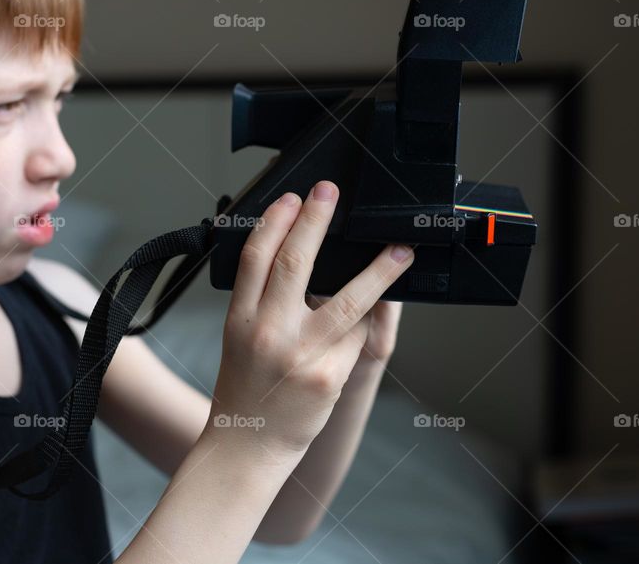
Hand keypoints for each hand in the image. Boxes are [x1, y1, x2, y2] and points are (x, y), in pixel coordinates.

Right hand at [210, 180, 413, 456]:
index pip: (256, 257)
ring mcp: (300, 353)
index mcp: (239, 318)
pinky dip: (367, 322)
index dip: (275, 222)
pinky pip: (356, 336)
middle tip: (331, 194)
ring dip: (380, 271)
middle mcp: (267, 331)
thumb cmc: (245, 390)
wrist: (248, 444)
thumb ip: (261, 302)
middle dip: (316, 221)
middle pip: (295, 263)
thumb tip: (300, 261)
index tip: (293, 198)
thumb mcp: (238, 339)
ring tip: (400, 250)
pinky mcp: (328, 375)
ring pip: (348, 299)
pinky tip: (376, 311)